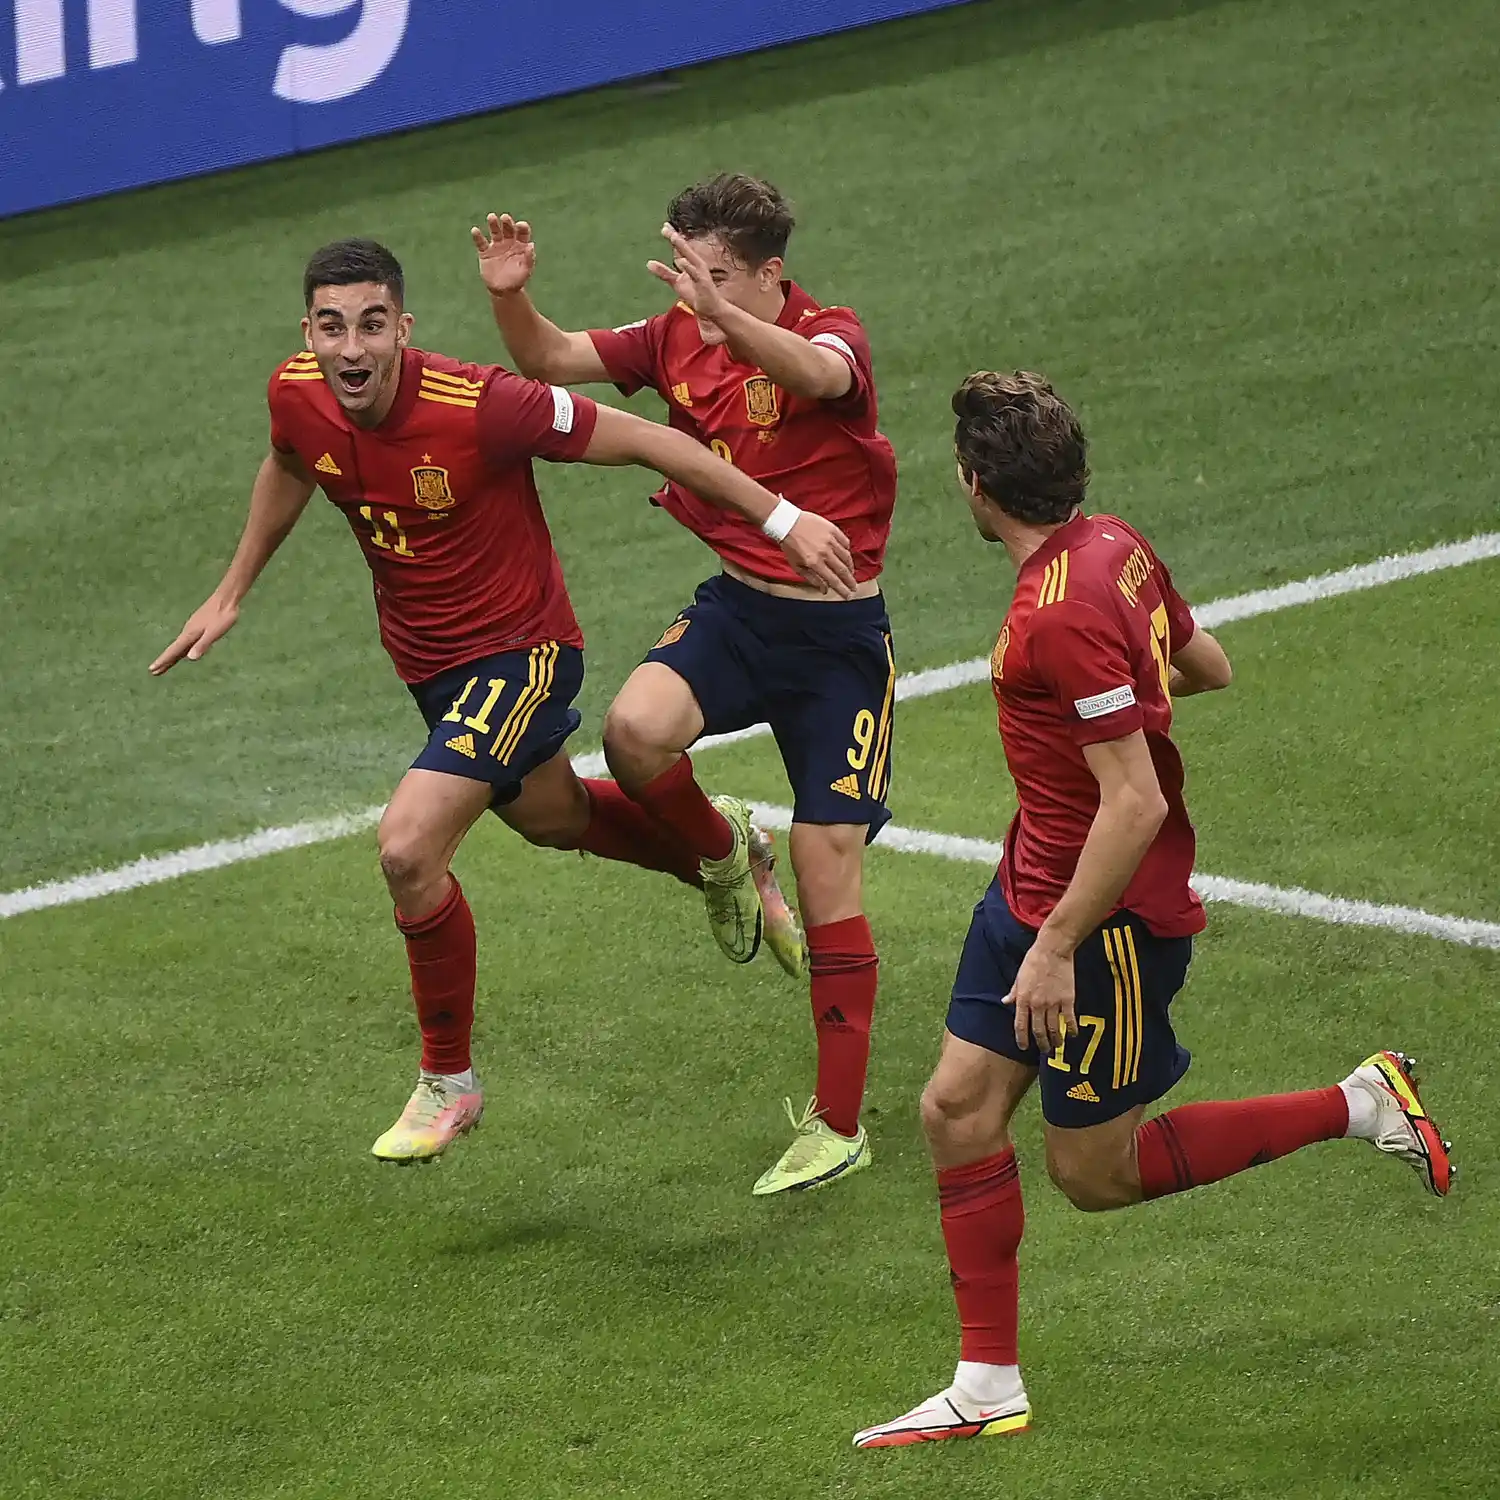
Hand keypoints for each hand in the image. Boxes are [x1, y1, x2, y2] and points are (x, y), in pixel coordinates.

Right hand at [149, 596, 238, 674]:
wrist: (226, 599)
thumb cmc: (223, 616)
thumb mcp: (214, 633)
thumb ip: (203, 644)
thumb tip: (190, 658)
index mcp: (190, 635)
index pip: (174, 651)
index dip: (164, 661)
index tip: (152, 670)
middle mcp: (187, 631)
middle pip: (174, 649)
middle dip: (164, 661)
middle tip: (153, 671)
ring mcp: (192, 628)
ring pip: (179, 645)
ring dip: (171, 656)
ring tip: (165, 665)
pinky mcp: (197, 625)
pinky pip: (185, 641)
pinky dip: (180, 649)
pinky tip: (183, 651)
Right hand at [471, 213, 536, 295]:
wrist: (504, 291)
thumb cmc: (517, 280)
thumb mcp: (526, 270)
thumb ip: (529, 258)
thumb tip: (531, 246)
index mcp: (520, 245)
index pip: (522, 233)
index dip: (522, 227)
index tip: (521, 225)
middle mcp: (508, 242)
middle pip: (508, 229)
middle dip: (507, 223)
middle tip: (505, 218)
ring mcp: (496, 246)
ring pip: (495, 232)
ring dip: (493, 224)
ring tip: (492, 217)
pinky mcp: (485, 252)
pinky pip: (481, 243)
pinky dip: (477, 236)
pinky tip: (475, 230)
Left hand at [647, 225, 730, 331]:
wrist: (711, 309)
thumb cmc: (695, 294)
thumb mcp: (676, 282)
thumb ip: (664, 272)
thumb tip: (648, 263)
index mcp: (690, 262)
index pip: (680, 248)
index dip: (672, 236)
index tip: (664, 226)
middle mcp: (696, 264)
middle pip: (685, 248)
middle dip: (675, 237)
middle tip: (665, 227)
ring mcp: (701, 273)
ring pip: (691, 257)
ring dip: (683, 247)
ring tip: (673, 237)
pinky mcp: (704, 283)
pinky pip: (696, 274)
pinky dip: (689, 267)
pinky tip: (682, 261)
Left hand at [779, 513, 856, 598]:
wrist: (787, 523)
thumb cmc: (790, 545)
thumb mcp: (797, 566)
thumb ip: (812, 579)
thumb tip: (824, 590)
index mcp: (814, 563)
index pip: (833, 580)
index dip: (842, 590)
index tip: (849, 596)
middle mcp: (824, 552)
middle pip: (843, 570)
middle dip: (850, 581)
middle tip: (854, 588)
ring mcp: (830, 540)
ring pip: (846, 557)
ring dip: (850, 567)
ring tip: (851, 573)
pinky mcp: (832, 530)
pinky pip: (845, 542)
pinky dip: (847, 550)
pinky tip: (846, 556)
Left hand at [1005, 939, 1076, 1054]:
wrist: (1053, 950)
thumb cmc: (1034, 960)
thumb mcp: (1019, 976)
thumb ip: (1013, 992)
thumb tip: (1005, 1002)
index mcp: (1023, 999)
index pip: (1020, 1026)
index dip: (1021, 1039)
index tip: (1023, 1047)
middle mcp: (1037, 1004)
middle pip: (1038, 1031)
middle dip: (1041, 1043)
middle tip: (1044, 1049)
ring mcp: (1053, 1003)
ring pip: (1054, 1029)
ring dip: (1056, 1040)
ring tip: (1057, 1045)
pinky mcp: (1067, 1000)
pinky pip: (1069, 1020)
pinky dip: (1071, 1030)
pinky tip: (1072, 1034)